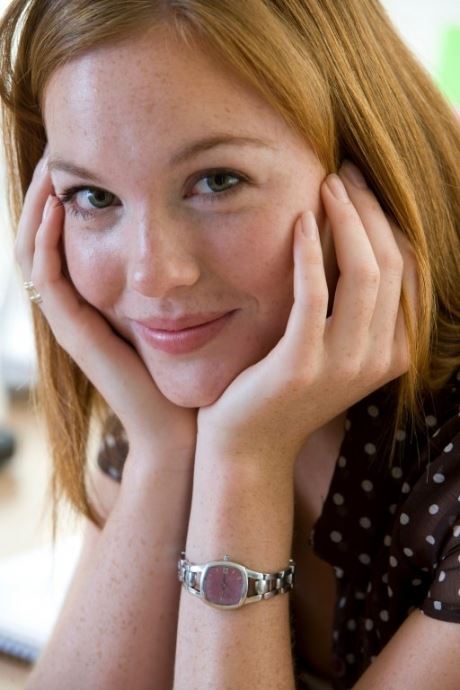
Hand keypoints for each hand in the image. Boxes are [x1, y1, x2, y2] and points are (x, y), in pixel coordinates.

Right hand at [15, 151, 197, 467]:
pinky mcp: (74, 334)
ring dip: (37, 208)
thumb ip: (188, 269)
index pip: (67, 238)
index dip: (69, 197)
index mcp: (101, 297)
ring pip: (34, 253)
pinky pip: (46, 279)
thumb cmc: (199, 366)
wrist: (188, 423)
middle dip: (44, 194)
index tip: (84, 155)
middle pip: (42, 239)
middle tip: (56, 152)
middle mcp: (80, 306)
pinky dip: (46, 240)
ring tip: (50, 168)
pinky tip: (60, 205)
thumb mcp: (190, 302)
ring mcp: (73, 320)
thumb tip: (211, 210)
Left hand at [196, 161, 417, 470]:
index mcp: (395, 351)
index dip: (389, 220)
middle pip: (393, 263)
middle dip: (370, 209)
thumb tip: (354, 234)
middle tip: (342, 172)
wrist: (248, 442)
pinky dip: (310, 251)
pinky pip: (314, 294)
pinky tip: (299, 222)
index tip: (362, 184)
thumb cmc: (283, 386)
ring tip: (324, 185)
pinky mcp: (302, 364)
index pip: (409, 270)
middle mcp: (380, 359)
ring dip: (347, 220)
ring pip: (365, 273)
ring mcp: (344, 365)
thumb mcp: (332, 345)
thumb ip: (351, 303)